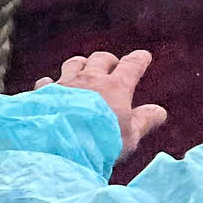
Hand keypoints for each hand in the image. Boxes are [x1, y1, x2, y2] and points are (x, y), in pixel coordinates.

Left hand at [36, 49, 168, 157]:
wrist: (58, 145)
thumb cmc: (100, 142)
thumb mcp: (129, 136)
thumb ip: (144, 121)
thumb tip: (159, 111)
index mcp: (115, 87)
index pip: (132, 65)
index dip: (139, 60)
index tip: (143, 57)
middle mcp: (90, 79)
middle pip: (101, 58)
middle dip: (109, 61)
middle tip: (112, 68)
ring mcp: (64, 83)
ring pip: (74, 63)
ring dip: (81, 66)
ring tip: (84, 73)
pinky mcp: (43, 94)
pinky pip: (46, 81)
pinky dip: (51, 84)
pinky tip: (50, 89)